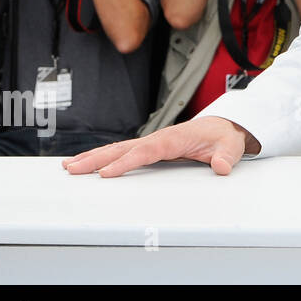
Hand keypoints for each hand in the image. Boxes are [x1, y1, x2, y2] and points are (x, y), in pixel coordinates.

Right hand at [62, 116, 260, 176]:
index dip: (126, 162)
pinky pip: (122, 152)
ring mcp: (152, 142)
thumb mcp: (231, 146)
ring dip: (94, 157)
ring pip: (118, 149)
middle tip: (73, 169)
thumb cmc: (224, 136)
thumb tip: (221, 166)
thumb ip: (226, 156)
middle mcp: (159, 139)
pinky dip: (103, 157)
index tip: (107, 173)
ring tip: (69, 166)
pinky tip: (86, 163)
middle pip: (124, 149)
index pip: (147, 151)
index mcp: (174, 138)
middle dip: (98, 159)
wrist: (224, 127)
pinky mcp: (150, 148)